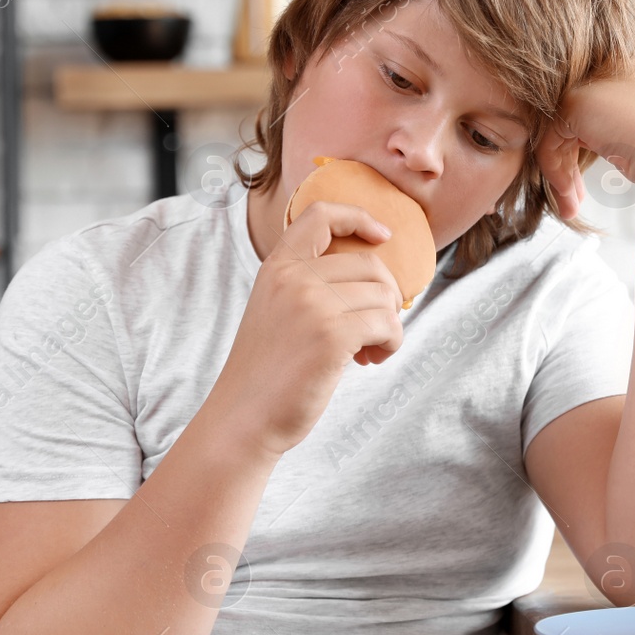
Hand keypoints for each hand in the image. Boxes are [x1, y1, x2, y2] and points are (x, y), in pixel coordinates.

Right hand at [204, 202, 405, 457]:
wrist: (242, 419)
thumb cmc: (265, 375)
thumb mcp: (277, 313)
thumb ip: (310, 288)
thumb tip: (377, 282)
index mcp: (277, 267)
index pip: (320, 215)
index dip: (358, 217)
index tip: (383, 236)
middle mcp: (293, 278)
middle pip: (370, 264)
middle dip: (385, 297)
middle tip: (374, 331)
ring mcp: (313, 304)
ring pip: (385, 296)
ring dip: (389, 326)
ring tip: (368, 352)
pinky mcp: (333, 335)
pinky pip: (389, 325)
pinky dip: (392, 343)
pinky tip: (370, 361)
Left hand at [534, 63, 634, 216]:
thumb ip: (613, 132)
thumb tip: (591, 145)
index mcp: (628, 75)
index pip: (589, 114)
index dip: (580, 153)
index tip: (581, 189)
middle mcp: (608, 70)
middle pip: (569, 123)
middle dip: (566, 166)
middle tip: (570, 201)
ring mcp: (591, 81)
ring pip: (556, 133)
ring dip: (560, 176)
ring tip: (569, 208)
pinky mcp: (574, 100)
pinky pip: (550, 140)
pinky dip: (556, 171)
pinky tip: (570, 196)